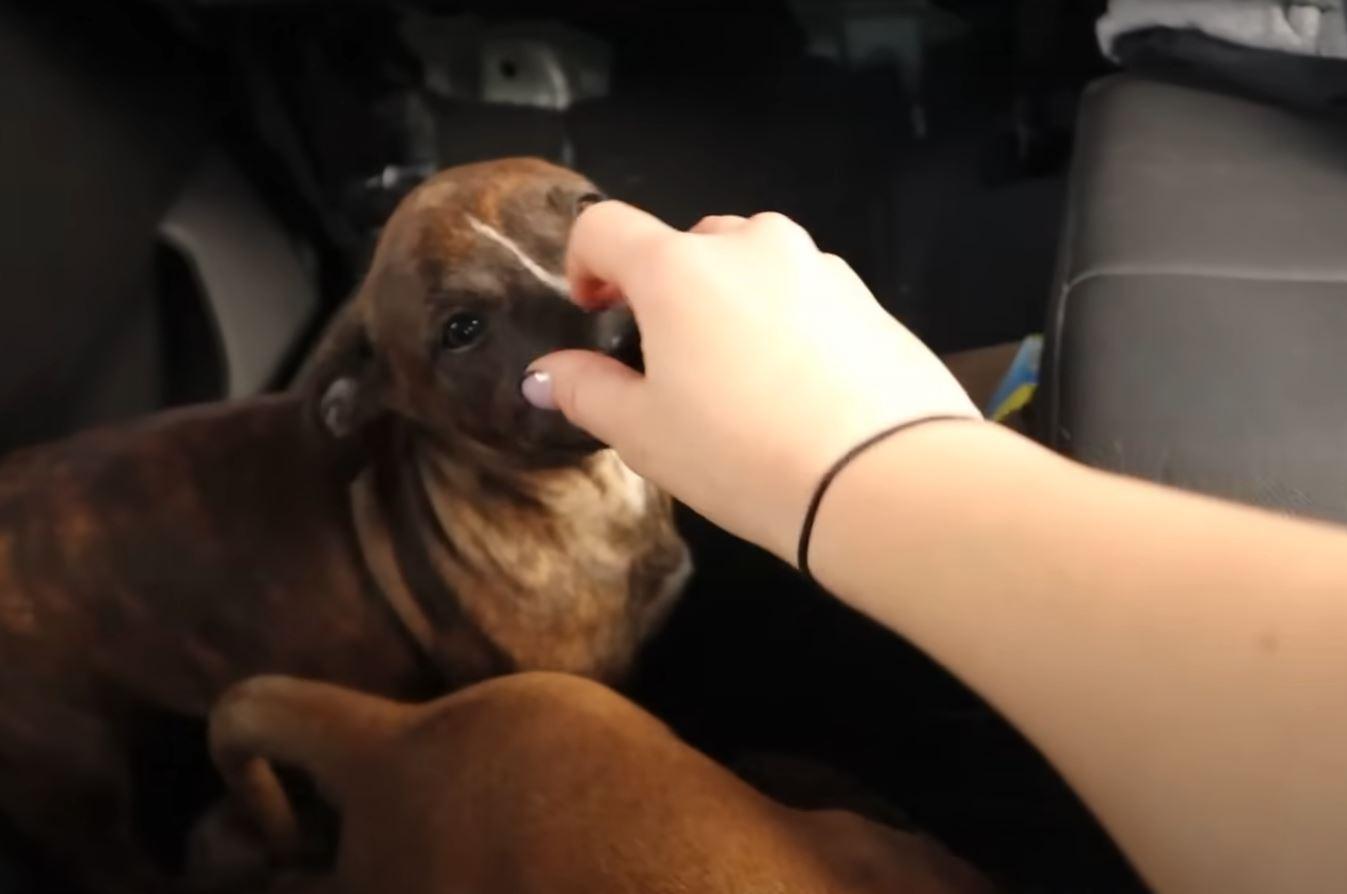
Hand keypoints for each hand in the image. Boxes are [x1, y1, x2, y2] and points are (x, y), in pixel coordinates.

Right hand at [524, 202, 978, 560]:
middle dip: (668, 291)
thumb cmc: (745, 456)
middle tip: (671, 363)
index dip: (585, 264)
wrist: (882, 481)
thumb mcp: (644, 433)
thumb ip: (586, 390)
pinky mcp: (867, 300)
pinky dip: (787, 324)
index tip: (595, 310)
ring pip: (753, 267)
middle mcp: (751, 246)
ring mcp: (817, 267)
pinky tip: (796, 391)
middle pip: (686, 245)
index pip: (605, 228)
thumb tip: (545, 375)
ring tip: (741, 383)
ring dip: (731, 305)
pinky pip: (806, 295)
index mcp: (678, 268)